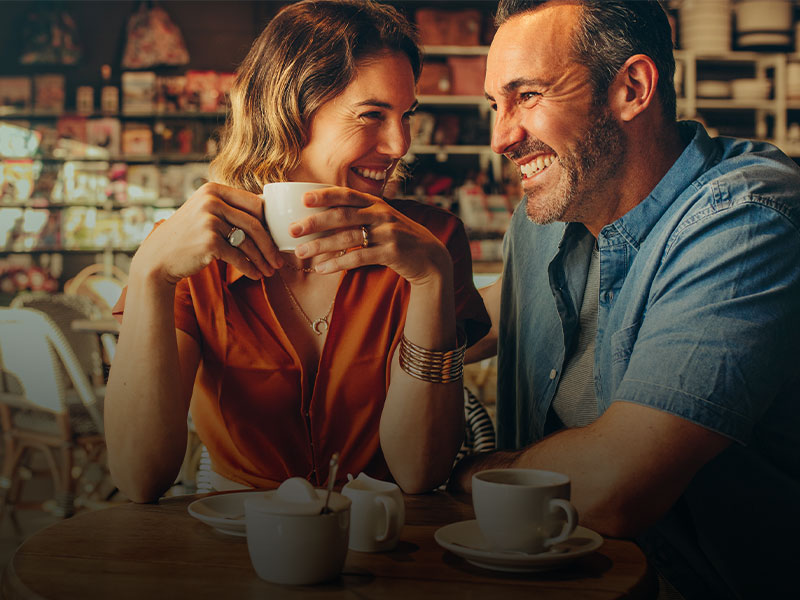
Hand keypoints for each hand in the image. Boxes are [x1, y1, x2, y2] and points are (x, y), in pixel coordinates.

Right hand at [132, 182, 283, 284]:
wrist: (158, 258)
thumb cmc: (187, 236)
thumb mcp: (205, 213)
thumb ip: (229, 208)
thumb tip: (266, 208)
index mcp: (214, 189)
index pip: (255, 204)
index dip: (270, 224)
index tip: (277, 240)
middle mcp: (211, 201)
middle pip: (255, 224)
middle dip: (270, 246)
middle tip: (279, 261)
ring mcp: (209, 220)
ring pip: (248, 243)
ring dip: (262, 260)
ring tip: (270, 272)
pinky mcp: (209, 241)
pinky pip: (238, 257)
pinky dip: (250, 268)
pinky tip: (256, 276)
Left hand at [288, 187, 451, 285]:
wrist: (429, 256)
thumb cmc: (397, 237)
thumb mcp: (381, 220)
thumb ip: (358, 215)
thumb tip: (320, 218)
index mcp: (376, 203)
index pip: (347, 194)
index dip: (325, 195)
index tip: (303, 198)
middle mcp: (381, 214)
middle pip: (343, 215)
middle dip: (315, 222)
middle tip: (292, 230)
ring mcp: (387, 233)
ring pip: (348, 237)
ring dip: (321, 246)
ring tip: (301, 253)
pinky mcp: (391, 253)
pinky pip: (359, 257)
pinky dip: (338, 263)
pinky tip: (322, 268)